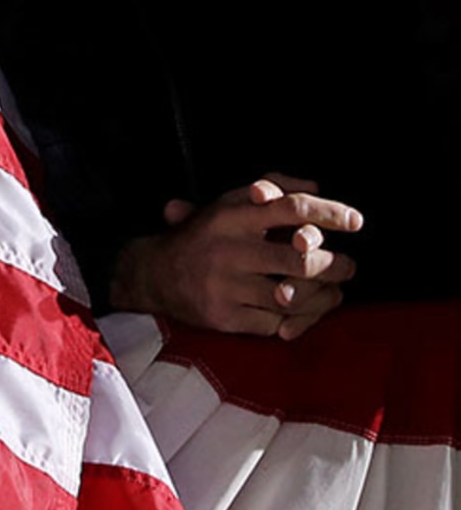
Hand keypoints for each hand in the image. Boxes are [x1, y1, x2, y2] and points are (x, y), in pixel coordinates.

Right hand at [110, 174, 361, 338]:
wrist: (152, 274)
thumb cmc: (203, 235)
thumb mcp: (228, 203)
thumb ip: (272, 187)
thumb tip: (315, 186)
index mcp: (230, 217)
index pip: (289, 208)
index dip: (328, 213)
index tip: (355, 221)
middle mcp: (227, 250)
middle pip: (299, 260)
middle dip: (334, 265)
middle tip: (348, 265)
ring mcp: (225, 287)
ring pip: (292, 296)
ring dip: (323, 295)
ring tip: (335, 289)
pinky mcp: (224, 317)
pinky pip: (276, 323)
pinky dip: (300, 319)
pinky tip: (309, 311)